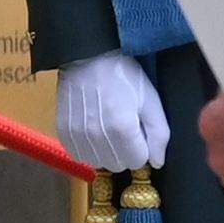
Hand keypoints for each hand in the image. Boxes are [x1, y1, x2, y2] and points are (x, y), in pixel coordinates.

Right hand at [52, 52, 169, 173]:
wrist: (88, 57)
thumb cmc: (124, 76)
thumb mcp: (150, 100)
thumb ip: (159, 134)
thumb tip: (157, 163)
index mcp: (123, 129)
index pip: (138, 161)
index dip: (142, 147)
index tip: (139, 131)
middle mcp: (98, 136)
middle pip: (118, 165)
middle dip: (125, 151)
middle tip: (123, 128)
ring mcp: (78, 135)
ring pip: (98, 163)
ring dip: (106, 152)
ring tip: (106, 128)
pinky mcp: (64, 132)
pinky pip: (79, 156)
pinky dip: (88, 148)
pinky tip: (92, 130)